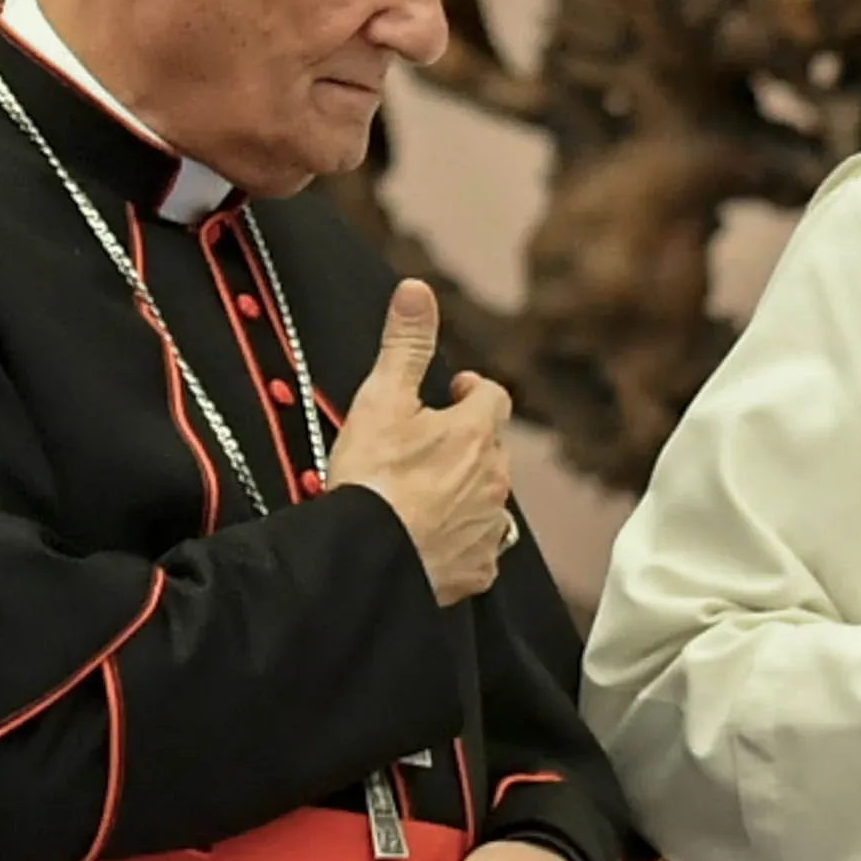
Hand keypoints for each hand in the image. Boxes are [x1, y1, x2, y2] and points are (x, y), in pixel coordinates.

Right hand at [321, 280, 517, 603]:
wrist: (366, 558)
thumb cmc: (372, 480)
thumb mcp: (381, 399)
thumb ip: (406, 343)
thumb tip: (417, 290)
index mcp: (476, 434)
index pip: (493, 398)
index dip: (473, 392)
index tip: (453, 391)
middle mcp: (494, 479)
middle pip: (492, 450)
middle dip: (468, 442)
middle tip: (432, 444)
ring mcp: (488, 527)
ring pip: (490, 500)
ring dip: (467, 492)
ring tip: (428, 494)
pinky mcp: (477, 569)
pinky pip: (479, 550)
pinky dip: (462, 542)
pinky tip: (434, 542)